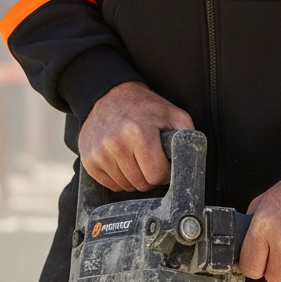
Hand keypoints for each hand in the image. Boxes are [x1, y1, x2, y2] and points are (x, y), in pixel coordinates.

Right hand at [78, 81, 193, 191]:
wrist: (109, 95)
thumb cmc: (144, 106)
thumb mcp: (172, 112)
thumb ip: (186, 134)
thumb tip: (192, 159)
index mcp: (140, 133)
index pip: (156, 175)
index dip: (165, 173)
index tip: (165, 165)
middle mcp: (117, 144)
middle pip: (141, 183)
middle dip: (150, 176)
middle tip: (151, 160)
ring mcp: (100, 153)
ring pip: (125, 186)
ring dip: (135, 178)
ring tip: (137, 158)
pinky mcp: (88, 160)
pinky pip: (110, 185)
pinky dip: (119, 179)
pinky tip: (123, 161)